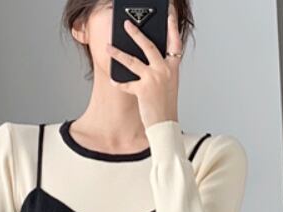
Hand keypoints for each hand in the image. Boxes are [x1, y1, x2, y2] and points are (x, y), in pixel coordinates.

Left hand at [106, 4, 180, 126]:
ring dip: (118, 53)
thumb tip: (144, 57)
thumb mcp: (168, 84)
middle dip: (136, 33)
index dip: (172, 27)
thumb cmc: (166, 105)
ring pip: (132, 61)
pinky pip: (127, 83)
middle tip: (126, 24)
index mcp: (173, 68)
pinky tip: (112, 80)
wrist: (165, 125)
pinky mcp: (143, 90)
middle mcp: (164, 71)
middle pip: (149, 46)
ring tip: (108, 47)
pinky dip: (118, 82)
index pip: (175, 42)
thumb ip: (161, 69)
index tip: (169, 14)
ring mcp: (154, 79)